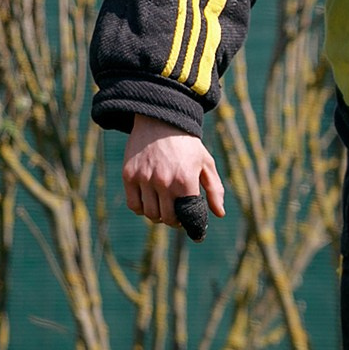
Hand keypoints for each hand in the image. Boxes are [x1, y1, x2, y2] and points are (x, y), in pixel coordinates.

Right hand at [122, 116, 225, 234]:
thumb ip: (214, 189)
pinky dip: (141, 209)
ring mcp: (144, 179)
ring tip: (163, 208)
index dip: (191, 226)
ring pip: (149, 213)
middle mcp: (163, 182)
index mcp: (185, 180)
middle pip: (167, 218)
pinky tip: (148, 203)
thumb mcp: (206, 163)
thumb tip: (219, 214)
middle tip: (177, 217)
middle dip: (174, 221)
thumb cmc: (186, 144)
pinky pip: (133, 204)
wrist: (160, 120)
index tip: (194, 229)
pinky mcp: (129, 175)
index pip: (187, 216)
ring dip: (157, 216)